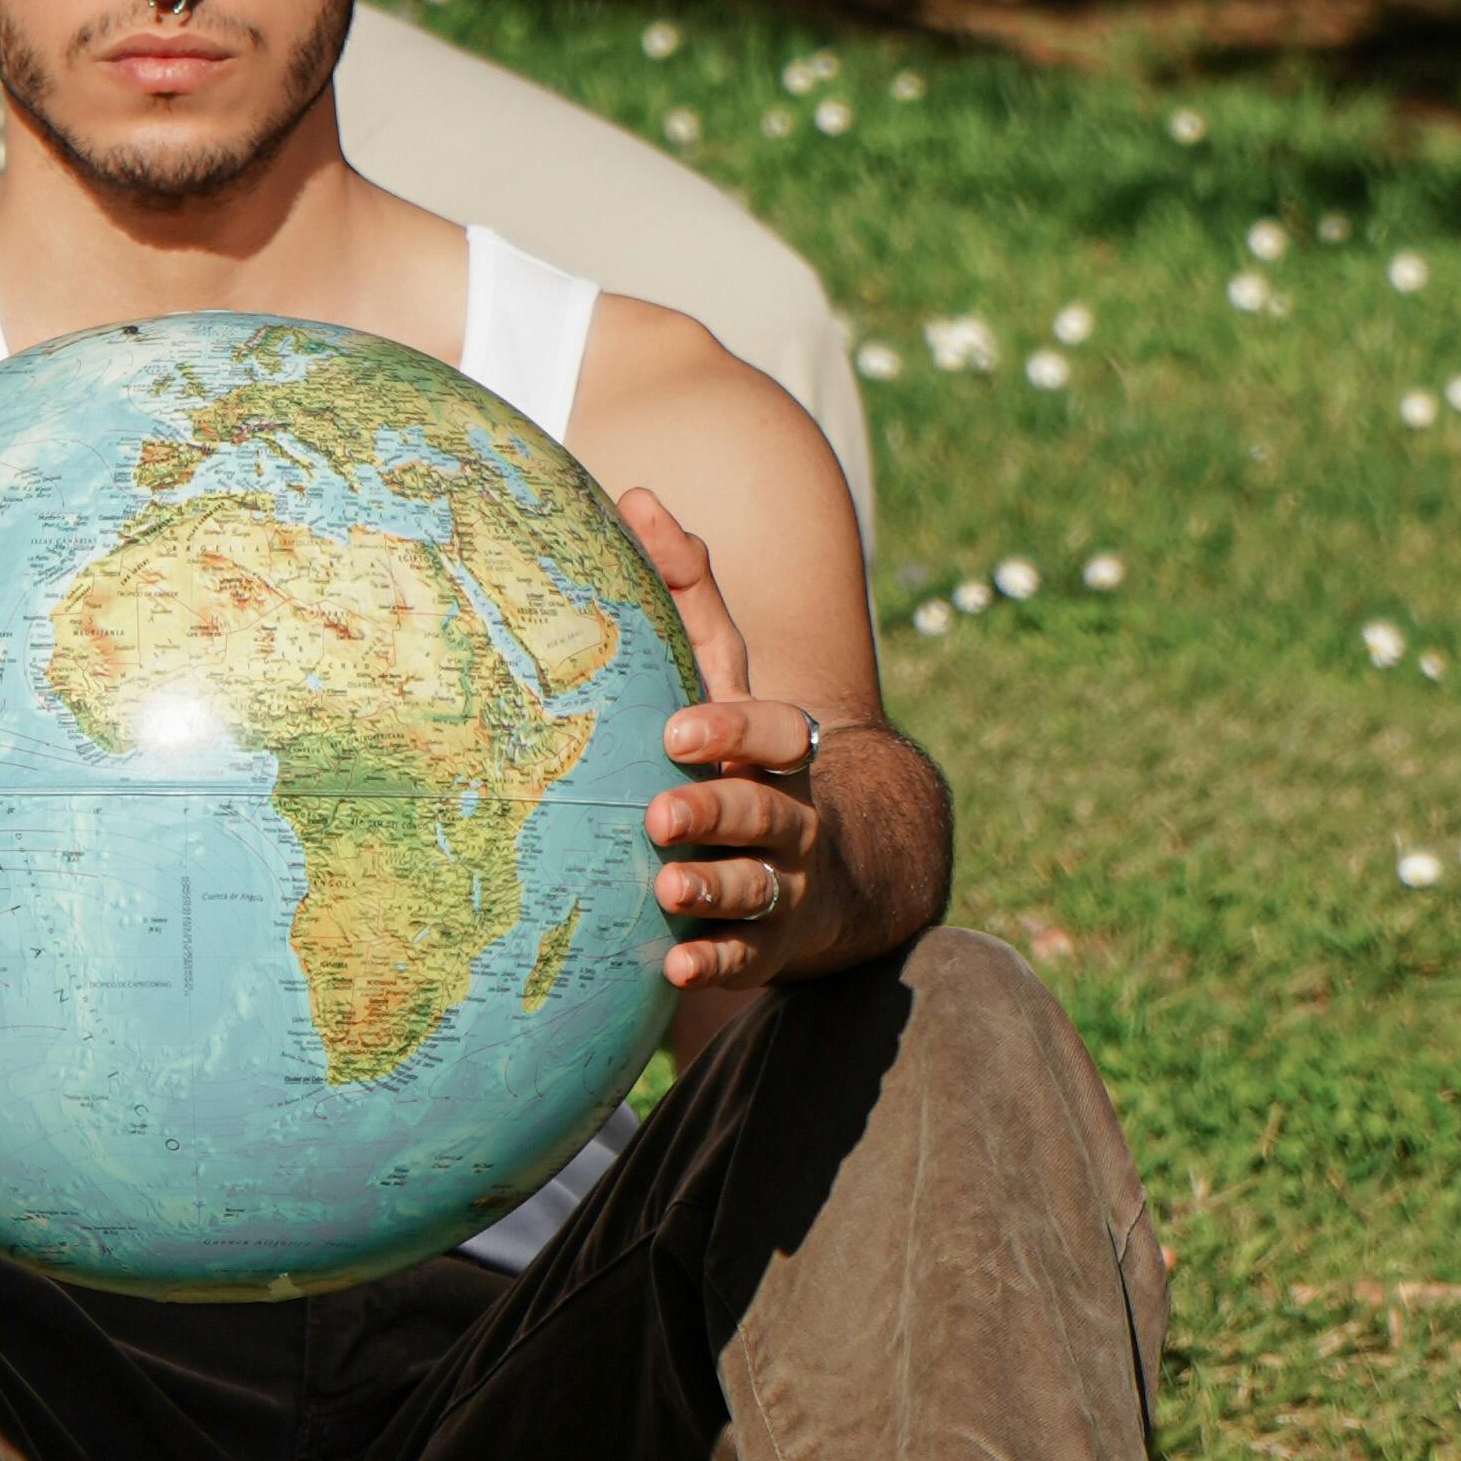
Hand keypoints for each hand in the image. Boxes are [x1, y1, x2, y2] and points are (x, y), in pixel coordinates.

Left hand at [618, 487, 831, 992]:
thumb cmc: (742, 751)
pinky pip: (746, 957)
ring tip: (668, 887)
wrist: (827, 867)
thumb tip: (634, 493)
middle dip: (718, 810)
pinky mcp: (771, 944)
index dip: (731, 729)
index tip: (676, 733)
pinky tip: (677, 966)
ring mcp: (785, 883)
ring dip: (714, 886)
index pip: (772, 728)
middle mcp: (791, 813)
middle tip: (662, 814)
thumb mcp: (721, 674)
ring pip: (758, 884)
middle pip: (764, 810)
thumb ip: (686, 591)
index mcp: (776, 745)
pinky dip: (716, 961)